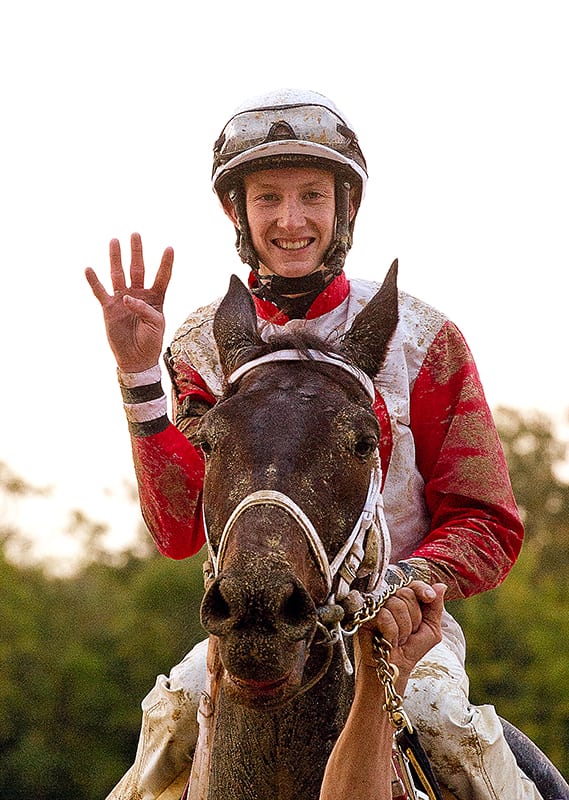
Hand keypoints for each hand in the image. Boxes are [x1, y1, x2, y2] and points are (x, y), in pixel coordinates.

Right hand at [85, 233, 173, 372]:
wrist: (136, 359)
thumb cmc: (151, 342)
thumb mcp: (156, 325)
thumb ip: (145, 310)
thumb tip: (127, 297)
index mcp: (156, 298)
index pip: (162, 277)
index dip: (166, 264)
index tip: (170, 247)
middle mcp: (139, 295)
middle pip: (138, 269)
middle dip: (137, 252)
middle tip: (135, 234)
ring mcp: (122, 299)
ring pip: (118, 274)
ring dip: (116, 258)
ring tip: (114, 241)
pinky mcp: (109, 308)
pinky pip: (100, 292)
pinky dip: (94, 281)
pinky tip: (89, 268)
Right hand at [356, 582, 444, 682]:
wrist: (395, 668)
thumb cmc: (411, 649)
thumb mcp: (431, 629)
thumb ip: (435, 607)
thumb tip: (441, 586)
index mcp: (406, 600)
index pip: (413, 585)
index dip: (422, 589)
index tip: (429, 597)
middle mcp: (390, 600)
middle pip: (406, 594)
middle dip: (414, 618)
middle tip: (408, 633)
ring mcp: (377, 607)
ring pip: (396, 605)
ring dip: (403, 628)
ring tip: (398, 638)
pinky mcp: (366, 617)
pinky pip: (385, 616)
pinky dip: (391, 632)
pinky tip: (387, 639)